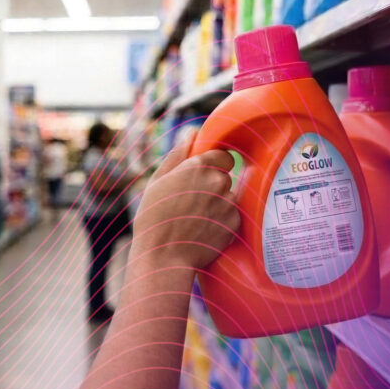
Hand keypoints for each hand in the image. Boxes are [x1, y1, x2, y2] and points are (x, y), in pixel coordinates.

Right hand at [133, 132, 239, 270]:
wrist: (163, 257)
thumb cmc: (154, 218)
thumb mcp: (158, 181)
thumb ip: (178, 153)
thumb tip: (192, 131)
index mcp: (198, 166)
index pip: (223, 156)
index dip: (212, 167)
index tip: (200, 179)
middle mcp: (218, 181)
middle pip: (226, 176)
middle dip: (213, 185)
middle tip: (192, 202)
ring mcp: (229, 202)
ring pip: (230, 195)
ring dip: (219, 202)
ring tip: (197, 218)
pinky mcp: (235, 222)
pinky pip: (233, 215)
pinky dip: (223, 220)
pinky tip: (204, 229)